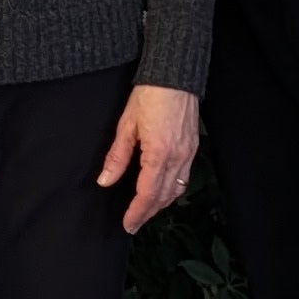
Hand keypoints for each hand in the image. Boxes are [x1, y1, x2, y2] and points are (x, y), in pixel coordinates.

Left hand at [97, 85, 202, 234]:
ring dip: (161, 204)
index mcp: (159, 153)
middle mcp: (177, 157)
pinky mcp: (193, 147)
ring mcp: (188, 153)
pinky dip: (173, 190)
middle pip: (163, 196)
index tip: (128, 224)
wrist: (175, 75)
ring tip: (146, 211)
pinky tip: (163, 191)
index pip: (147, 193)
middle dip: (148, 213)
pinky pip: (184, 177)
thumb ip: (117, 156)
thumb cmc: (150, 95)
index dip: (137, 212)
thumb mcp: (127, 125)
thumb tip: (106, 180)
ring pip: (176, 189)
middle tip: (133, 224)